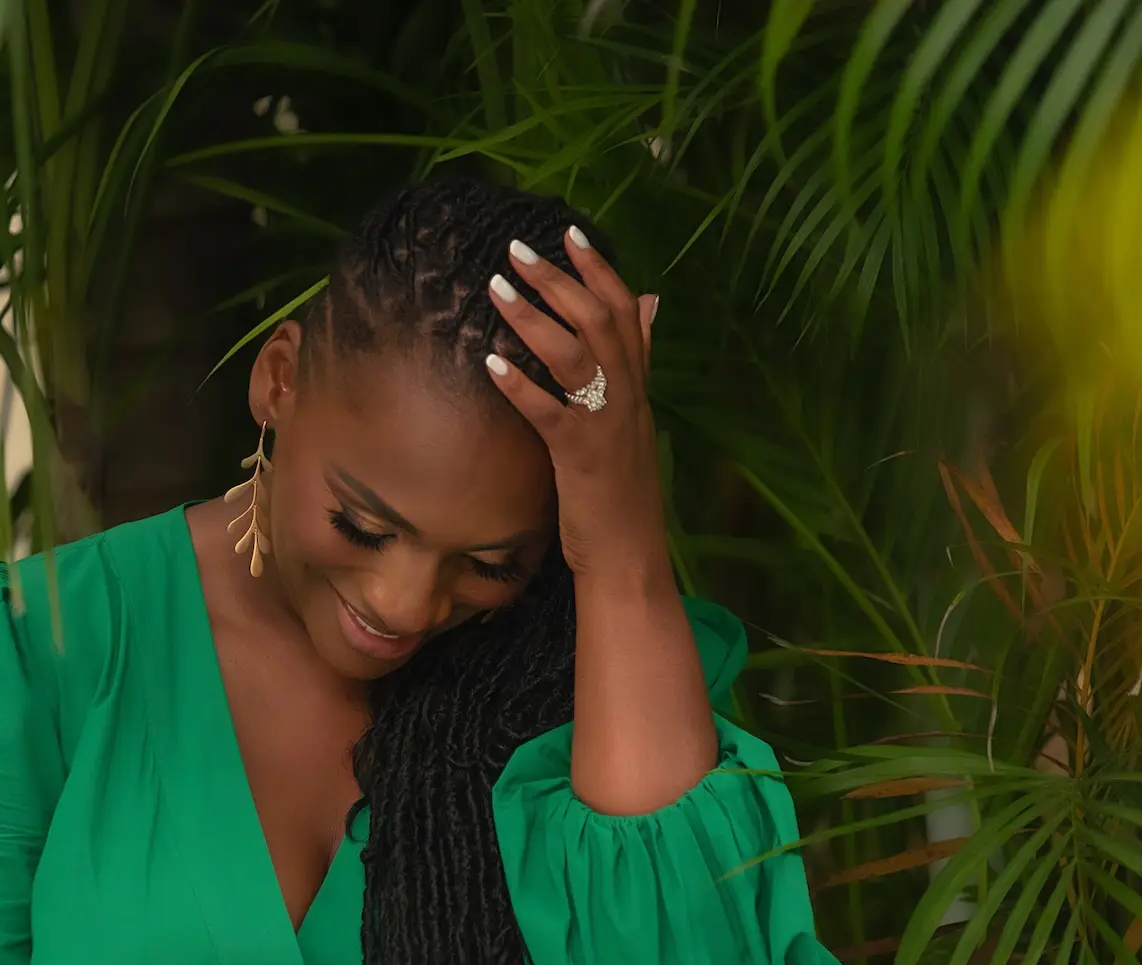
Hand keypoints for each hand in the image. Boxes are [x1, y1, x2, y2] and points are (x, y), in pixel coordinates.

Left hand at [483, 228, 664, 586]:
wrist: (629, 555)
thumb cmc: (619, 493)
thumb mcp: (630, 422)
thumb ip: (634, 365)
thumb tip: (651, 308)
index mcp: (637, 388)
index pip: (626, 311)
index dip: (600, 268)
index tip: (569, 232)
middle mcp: (627, 398)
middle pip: (599, 319)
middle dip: (558, 278)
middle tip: (516, 248)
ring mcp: (605, 426)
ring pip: (576, 354)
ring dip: (534, 316)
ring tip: (496, 285)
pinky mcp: (581, 458)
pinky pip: (550, 412)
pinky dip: (521, 384)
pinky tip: (490, 362)